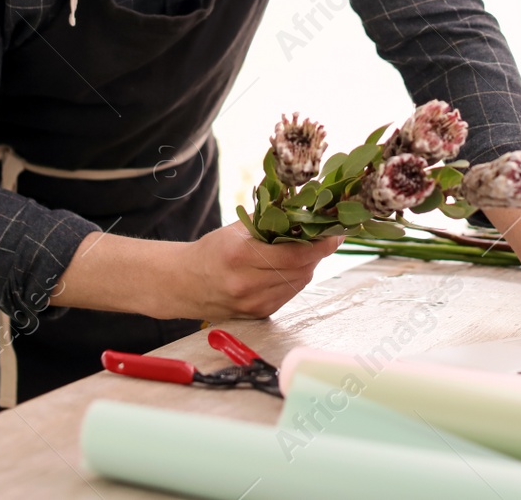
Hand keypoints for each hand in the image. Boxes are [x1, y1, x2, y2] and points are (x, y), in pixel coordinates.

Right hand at [162, 222, 342, 319]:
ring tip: (307, 250)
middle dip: (317, 253)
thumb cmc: (211, 251)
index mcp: (241, 257)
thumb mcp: (236, 229)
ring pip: (299, 283)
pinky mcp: (258, 314)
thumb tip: (303, 207)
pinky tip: (290, 267)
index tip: (335, 234)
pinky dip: (295, 279)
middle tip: (325, 238)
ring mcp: (254, 303)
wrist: (184, 284)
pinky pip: (289, 294)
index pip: (295, 253)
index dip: (320, 245)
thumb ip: (269, 218)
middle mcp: (247, 284)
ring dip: (307, 266)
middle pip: (301, 269)